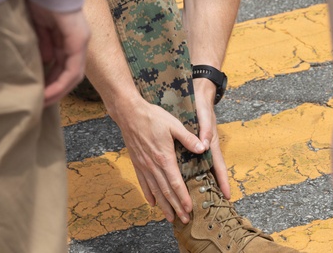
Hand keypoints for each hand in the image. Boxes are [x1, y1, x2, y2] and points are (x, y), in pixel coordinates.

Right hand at [25, 0, 90, 106]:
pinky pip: (72, 69)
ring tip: (42, 103)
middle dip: (55, 90)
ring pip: (73, 75)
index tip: (38, 92)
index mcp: (68, 35)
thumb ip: (44, 43)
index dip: (51, 80)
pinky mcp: (78, 40)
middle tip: (40, 104)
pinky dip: (60, 84)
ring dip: (58, 91)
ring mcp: (80, 40)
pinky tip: (47, 94)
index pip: (63, 64)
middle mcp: (77, 40)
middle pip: (70, 73)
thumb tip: (45, 60)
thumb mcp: (38, 25)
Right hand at [111, 97, 206, 223]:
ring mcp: (144, 166)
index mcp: (164, 157)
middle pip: (166, 191)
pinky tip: (152, 203)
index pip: (175, 183)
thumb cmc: (152, 117)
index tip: (189, 208)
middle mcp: (153, 165)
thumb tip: (202, 148)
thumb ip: (188, 138)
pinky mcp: (137, 163)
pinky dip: (148, 194)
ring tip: (170, 218)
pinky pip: (143, 183)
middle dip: (175, 207)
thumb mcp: (173, 124)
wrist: (129, 114)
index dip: (183, 197)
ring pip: (154, 190)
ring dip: (163, 205)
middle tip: (184, 219)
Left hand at [193, 78, 230, 198]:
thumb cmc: (201, 103)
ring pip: (205, 167)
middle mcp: (208, 146)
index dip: (223, 181)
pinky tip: (189, 180)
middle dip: (215, 186)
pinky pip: (196, 160)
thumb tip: (205, 145)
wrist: (199, 90)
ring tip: (203, 198)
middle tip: (216, 204)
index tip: (227, 196)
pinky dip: (195, 171)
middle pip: (213, 170)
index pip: (219, 165)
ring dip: (205, 181)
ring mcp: (202, 145)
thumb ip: (205, 129)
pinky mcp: (195, 142)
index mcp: (211, 142)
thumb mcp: (203, 114)